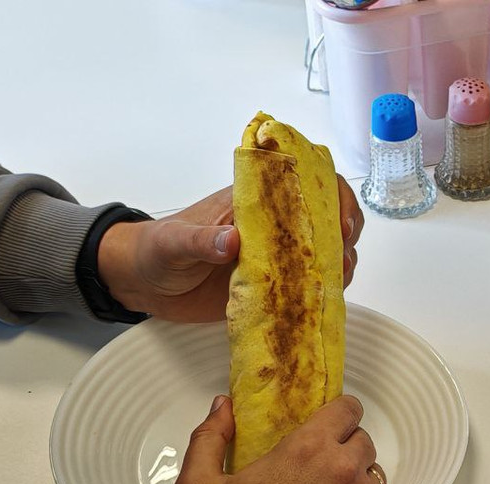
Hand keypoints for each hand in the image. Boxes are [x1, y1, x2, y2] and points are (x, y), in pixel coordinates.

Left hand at [97, 180, 364, 322]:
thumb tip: (232, 242)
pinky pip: (311, 286)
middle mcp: (274, 227)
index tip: (339, 219)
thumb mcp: (174, 243)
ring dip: (342, 261)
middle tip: (342, 252)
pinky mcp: (275, 289)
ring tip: (338, 276)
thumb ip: (201, 240)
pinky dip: (327, 290)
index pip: (305, 182)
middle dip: (346, 230)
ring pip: (327, 251)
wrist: (143, 284)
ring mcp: (278, 258)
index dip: (332, 194)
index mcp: (254, 203)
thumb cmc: (156, 251)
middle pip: (328, 216)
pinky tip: (327, 296)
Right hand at [174, 394, 394, 483]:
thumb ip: (210, 437)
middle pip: (362, 440)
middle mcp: (345, 470)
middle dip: (344, 446)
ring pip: (375, 473)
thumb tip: (223, 408)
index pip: (345, 409)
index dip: (338, 412)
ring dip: (358, 477)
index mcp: (307, 449)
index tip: (330, 422)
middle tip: (320, 467)